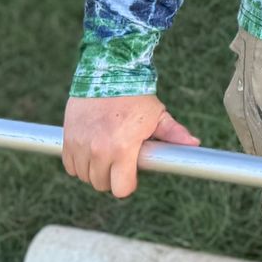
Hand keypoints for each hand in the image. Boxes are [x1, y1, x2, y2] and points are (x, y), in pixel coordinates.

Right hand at [61, 93, 200, 198]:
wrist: (108, 72)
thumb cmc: (136, 96)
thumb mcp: (157, 116)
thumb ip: (173, 134)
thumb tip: (194, 145)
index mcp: (123, 148)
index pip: (121, 189)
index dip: (128, 184)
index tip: (132, 173)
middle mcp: (98, 150)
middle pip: (101, 184)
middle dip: (112, 177)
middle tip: (120, 160)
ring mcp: (80, 144)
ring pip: (84, 176)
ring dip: (94, 170)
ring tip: (106, 153)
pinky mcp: (67, 138)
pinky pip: (70, 166)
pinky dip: (79, 162)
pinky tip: (90, 150)